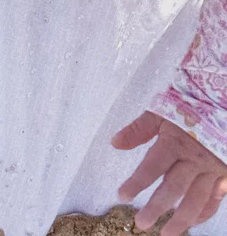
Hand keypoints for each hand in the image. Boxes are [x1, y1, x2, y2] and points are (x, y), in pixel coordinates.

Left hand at [112, 111, 226, 234]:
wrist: (220, 107)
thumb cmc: (186, 110)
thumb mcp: (159, 113)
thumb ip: (138, 130)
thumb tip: (114, 143)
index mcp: (175, 143)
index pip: (152, 167)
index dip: (136, 183)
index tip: (122, 195)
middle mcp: (194, 161)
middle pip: (173, 189)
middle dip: (156, 208)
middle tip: (141, 223)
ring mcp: (211, 171)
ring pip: (196, 201)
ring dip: (180, 220)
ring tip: (165, 233)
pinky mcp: (224, 177)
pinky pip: (214, 200)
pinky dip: (203, 214)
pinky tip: (191, 223)